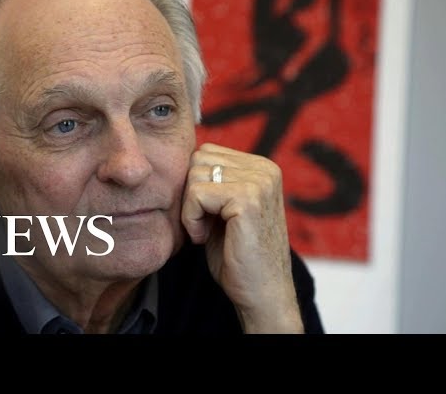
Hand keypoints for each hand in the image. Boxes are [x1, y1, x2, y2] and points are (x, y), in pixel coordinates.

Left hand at [182, 143, 303, 332]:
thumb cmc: (237, 254)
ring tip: (206, 231)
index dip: (195, 185)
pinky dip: (191, 219)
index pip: (205, 152)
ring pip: (194, 175)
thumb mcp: (224, 208)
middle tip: (204, 224)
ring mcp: (259, 182)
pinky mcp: (248, 199)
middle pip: (198, 159)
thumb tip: (181, 156)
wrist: (261, 293)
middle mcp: (265, 169)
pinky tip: (204, 238)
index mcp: (261, 166)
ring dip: (190, 208)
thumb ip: (212, 180)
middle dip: (191, 193)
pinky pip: (196, 194)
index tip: (208, 215)